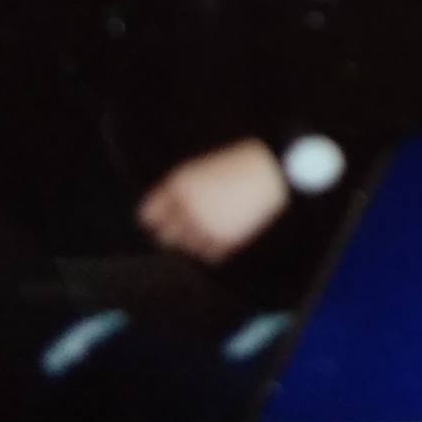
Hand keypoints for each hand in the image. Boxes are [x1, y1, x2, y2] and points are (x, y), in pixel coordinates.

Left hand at [138, 138, 288, 263]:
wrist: (272, 169)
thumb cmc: (238, 165)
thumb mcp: (200, 170)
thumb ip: (179, 193)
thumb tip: (166, 217)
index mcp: (179, 186)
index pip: (148, 216)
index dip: (155, 220)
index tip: (160, 222)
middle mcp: (188, 208)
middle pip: (165, 238)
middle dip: (173, 234)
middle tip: (185, 229)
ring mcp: (206, 226)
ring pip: (188, 249)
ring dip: (196, 242)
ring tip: (210, 228)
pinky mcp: (226, 239)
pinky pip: (210, 255)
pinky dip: (214, 248)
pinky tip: (223, 234)